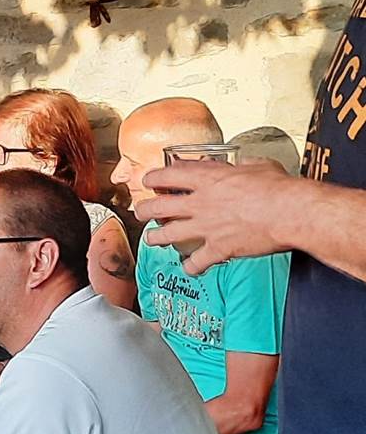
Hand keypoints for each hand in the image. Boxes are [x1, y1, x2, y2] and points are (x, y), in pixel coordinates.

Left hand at [137, 159, 295, 275]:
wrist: (292, 213)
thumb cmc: (280, 188)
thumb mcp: (258, 165)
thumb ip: (243, 166)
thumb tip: (243, 164)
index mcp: (207, 179)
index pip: (167, 175)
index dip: (153, 178)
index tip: (149, 181)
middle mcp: (200, 203)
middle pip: (157, 206)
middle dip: (144, 210)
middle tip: (142, 211)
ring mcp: (206, 227)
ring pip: (167, 234)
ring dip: (155, 237)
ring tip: (151, 238)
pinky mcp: (218, 249)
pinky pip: (196, 262)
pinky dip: (190, 267)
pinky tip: (188, 269)